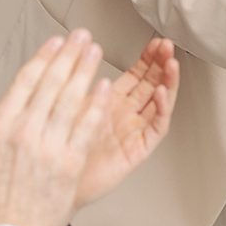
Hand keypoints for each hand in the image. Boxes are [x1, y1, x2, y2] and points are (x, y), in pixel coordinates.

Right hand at [0, 30, 176, 225]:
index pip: (26, 80)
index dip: (44, 57)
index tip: (57, 42)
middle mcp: (24, 131)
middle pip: (52, 83)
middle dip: (70, 55)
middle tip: (83, 37)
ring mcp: (48, 146)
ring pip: (71, 99)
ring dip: (85, 71)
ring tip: (96, 52)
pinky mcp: (69, 163)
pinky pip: (86, 127)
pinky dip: (96, 105)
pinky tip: (104, 87)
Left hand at [75, 36, 178, 206]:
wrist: (54, 183)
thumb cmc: (59, 148)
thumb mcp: (69, 105)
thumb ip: (77, 81)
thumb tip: (80, 51)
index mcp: (111, 102)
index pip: (137, 74)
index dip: (148, 58)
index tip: (155, 42)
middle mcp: (126, 115)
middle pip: (153, 84)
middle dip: (162, 64)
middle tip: (167, 46)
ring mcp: (134, 131)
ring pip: (159, 103)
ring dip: (167, 83)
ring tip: (171, 64)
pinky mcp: (138, 149)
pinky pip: (156, 128)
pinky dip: (161, 110)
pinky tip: (162, 94)